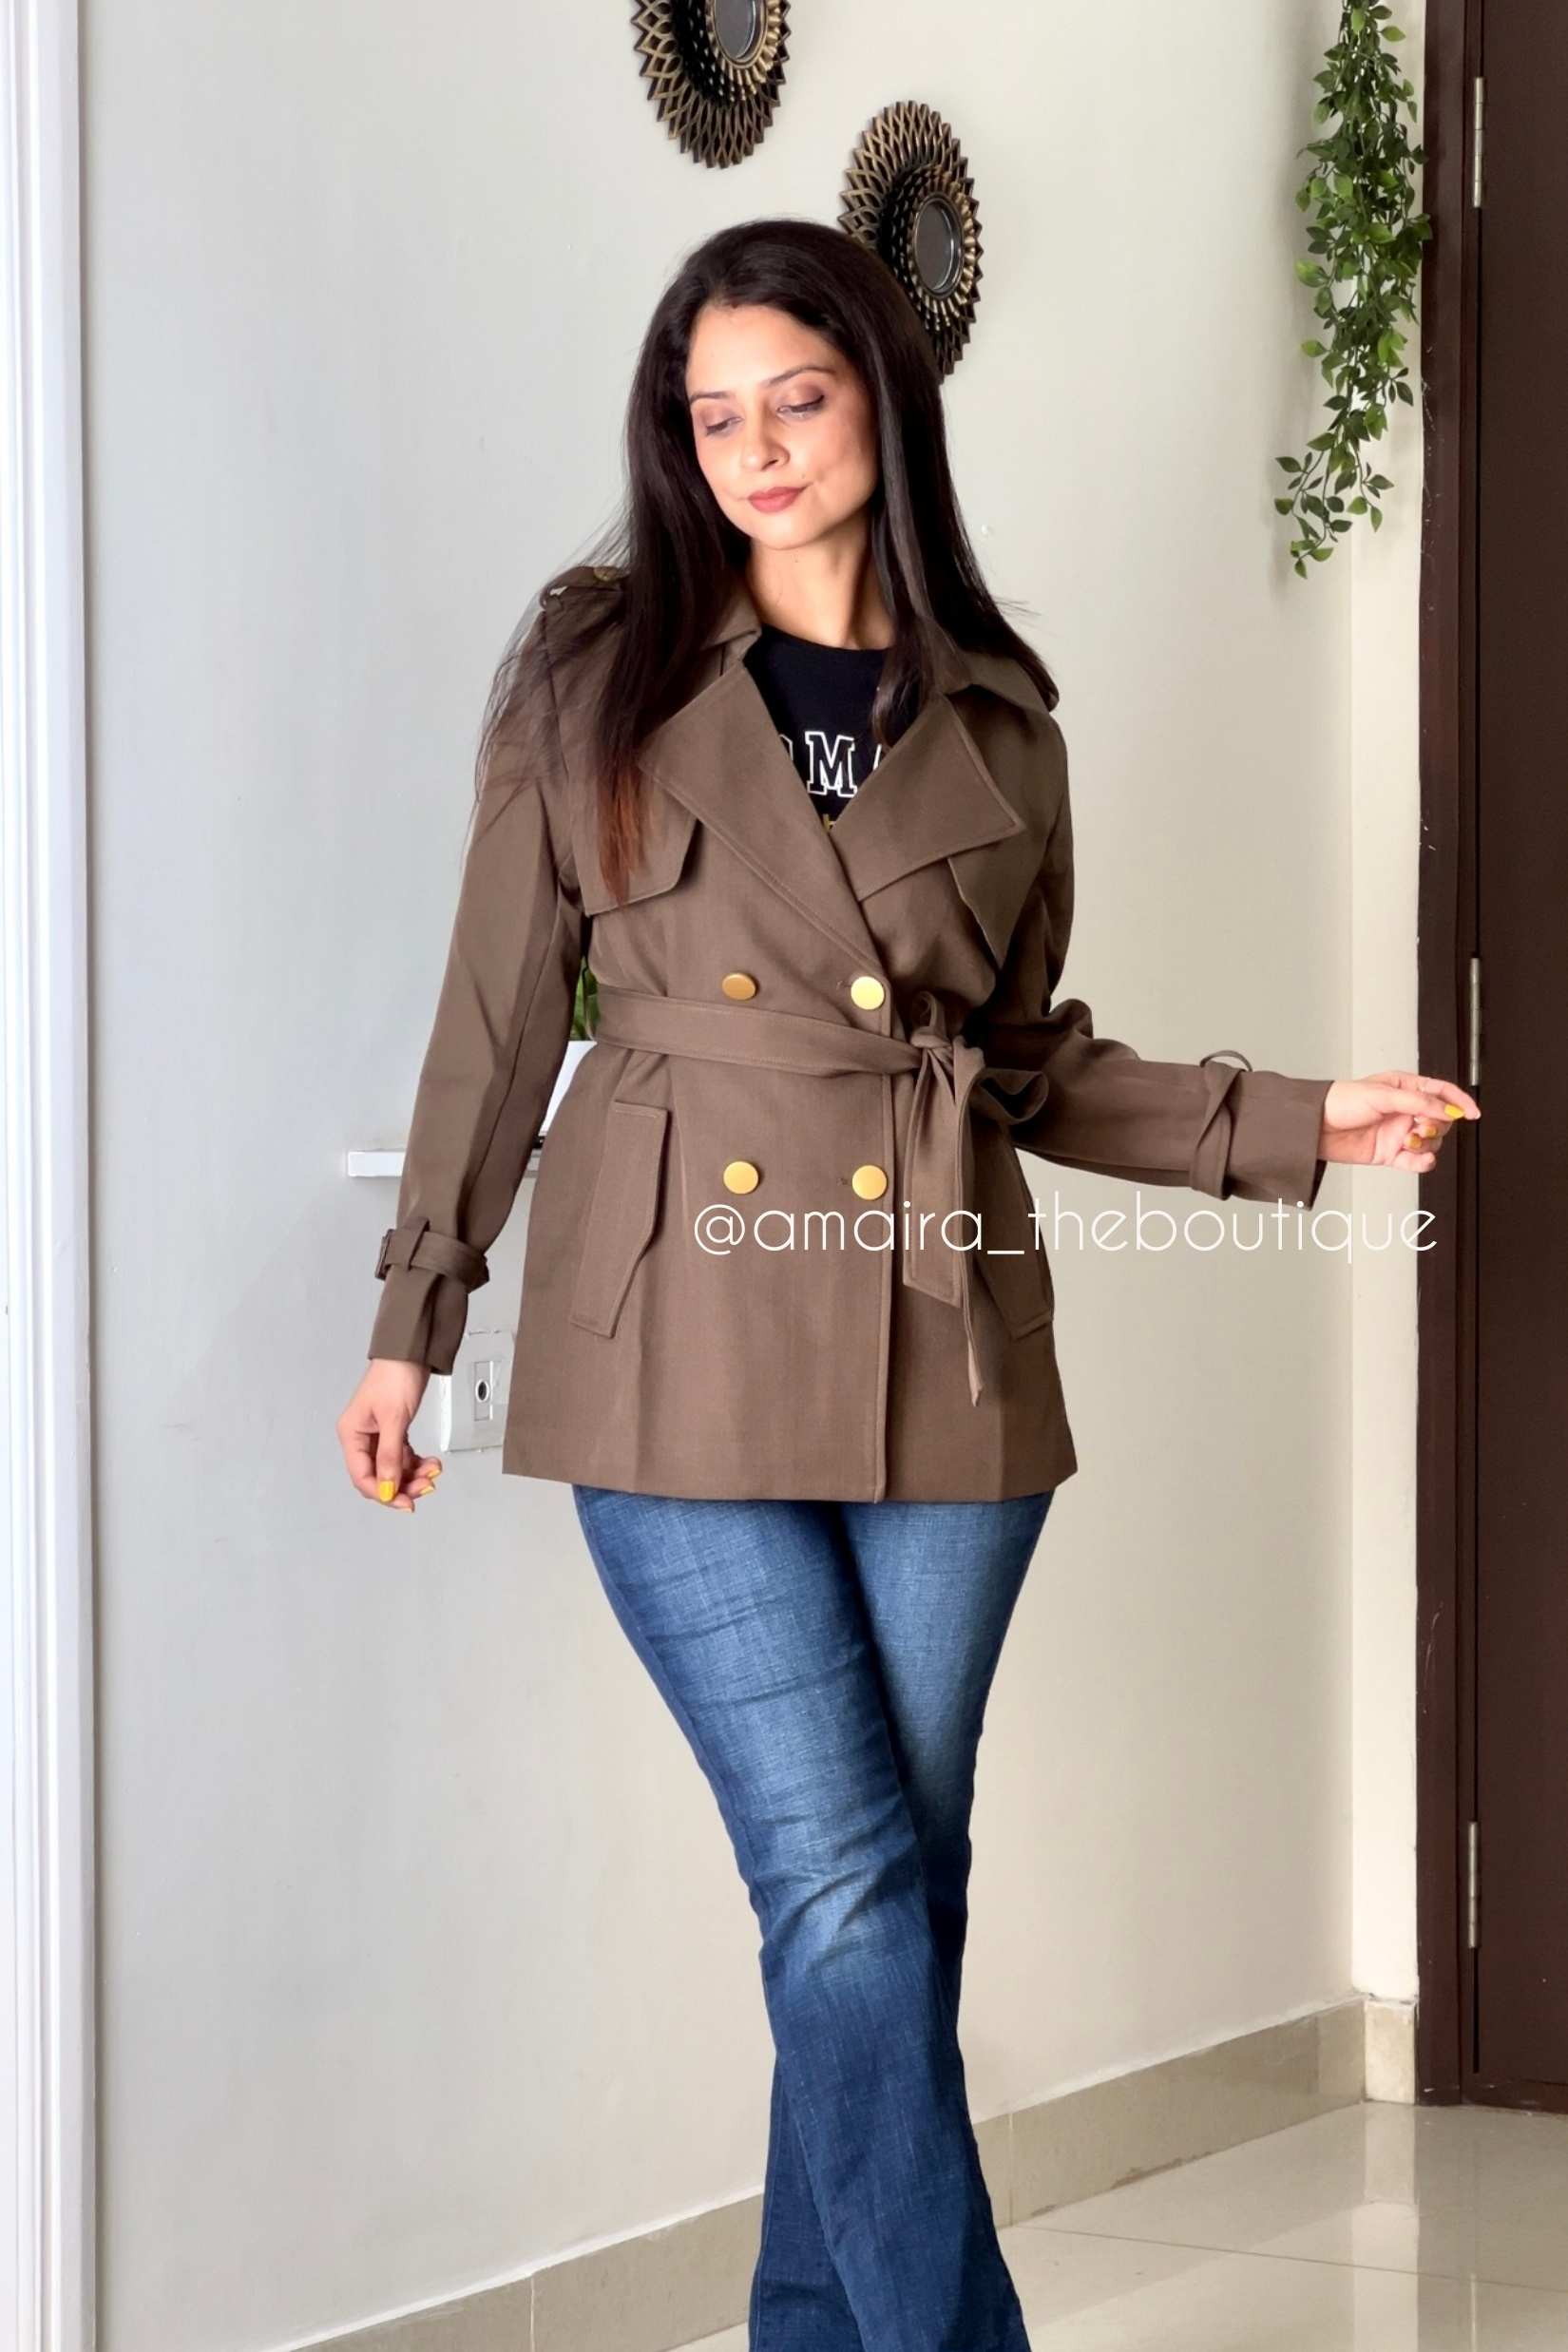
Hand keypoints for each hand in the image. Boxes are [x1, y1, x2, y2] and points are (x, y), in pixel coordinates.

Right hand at [338, 1359, 443, 1510]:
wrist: (410, 1351)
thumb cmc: (395, 1376)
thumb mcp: (394, 1419)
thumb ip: (390, 1456)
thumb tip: (386, 1489)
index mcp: (351, 1434)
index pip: (362, 1476)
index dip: (383, 1493)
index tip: (406, 1502)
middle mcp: (361, 1437)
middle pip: (379, 1475)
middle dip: (403, 1484)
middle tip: (427, 1486)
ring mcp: (377, 1434)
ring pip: (393, 1468)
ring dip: (414, 1474)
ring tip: (434, 1471)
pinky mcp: (392, 1430)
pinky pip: (402, 1456)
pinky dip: (416, 1462)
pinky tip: (431, 1462)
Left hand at [1319, 1070, 1479, 1172]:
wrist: (1315, 1128)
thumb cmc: (1341, 1101)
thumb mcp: (1382, 1095)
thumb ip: (1417, 1102)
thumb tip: (1446, 1110)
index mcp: (1404, 1088)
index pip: (1442, 1092)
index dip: (1460, 1101)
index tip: (1473, 1113)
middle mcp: (1404, 1110)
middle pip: (1440, 1120)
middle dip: (1437, 1125)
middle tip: (1421, 1126)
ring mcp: (1398, 1133)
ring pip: (1431, 1142)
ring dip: (1426, 1144)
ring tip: (1408, 1141)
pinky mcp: (1391, 1153)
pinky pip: (1416, 1161)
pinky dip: (1421, 1162)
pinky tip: (1418, 1158)